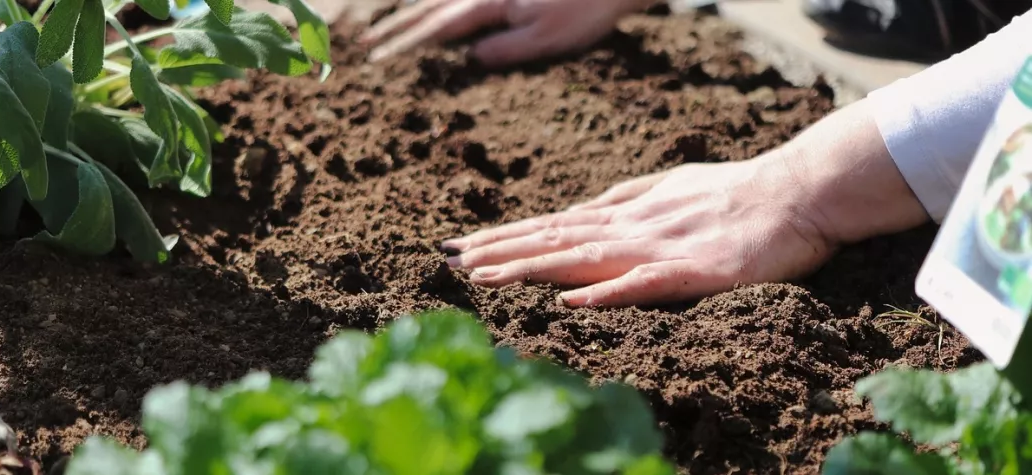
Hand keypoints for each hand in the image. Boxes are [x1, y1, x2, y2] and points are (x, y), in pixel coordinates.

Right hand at [359, 0, 650, 66]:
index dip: (404, 44)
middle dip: (397, 25)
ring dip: (412, 11)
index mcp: (489, 5)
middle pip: (431, 8)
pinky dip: (440, 6)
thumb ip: (505, 49)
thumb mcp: (547, 38)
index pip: (436, 29)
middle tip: (364, 41)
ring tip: (385, 24)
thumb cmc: (586, 9)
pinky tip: (436, 12)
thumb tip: (470, 58)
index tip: (375, 57)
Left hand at [441, 154, 837, 307]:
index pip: (553, 226)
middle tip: (448, 261)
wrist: (800, 191)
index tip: (460, 246)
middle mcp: (633, 228)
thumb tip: (581, 210)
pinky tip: (571, 300)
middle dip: (499, 251)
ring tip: (484, 277)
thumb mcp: (669, 188)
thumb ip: (625, 200)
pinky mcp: (696, 271)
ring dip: (532, 267)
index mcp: (627, 214)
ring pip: (584, 259)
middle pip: (554, 240)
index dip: (505, 236)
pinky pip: (645, 283)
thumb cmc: (736, 192)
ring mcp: (661, 248)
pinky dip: (606, 292)